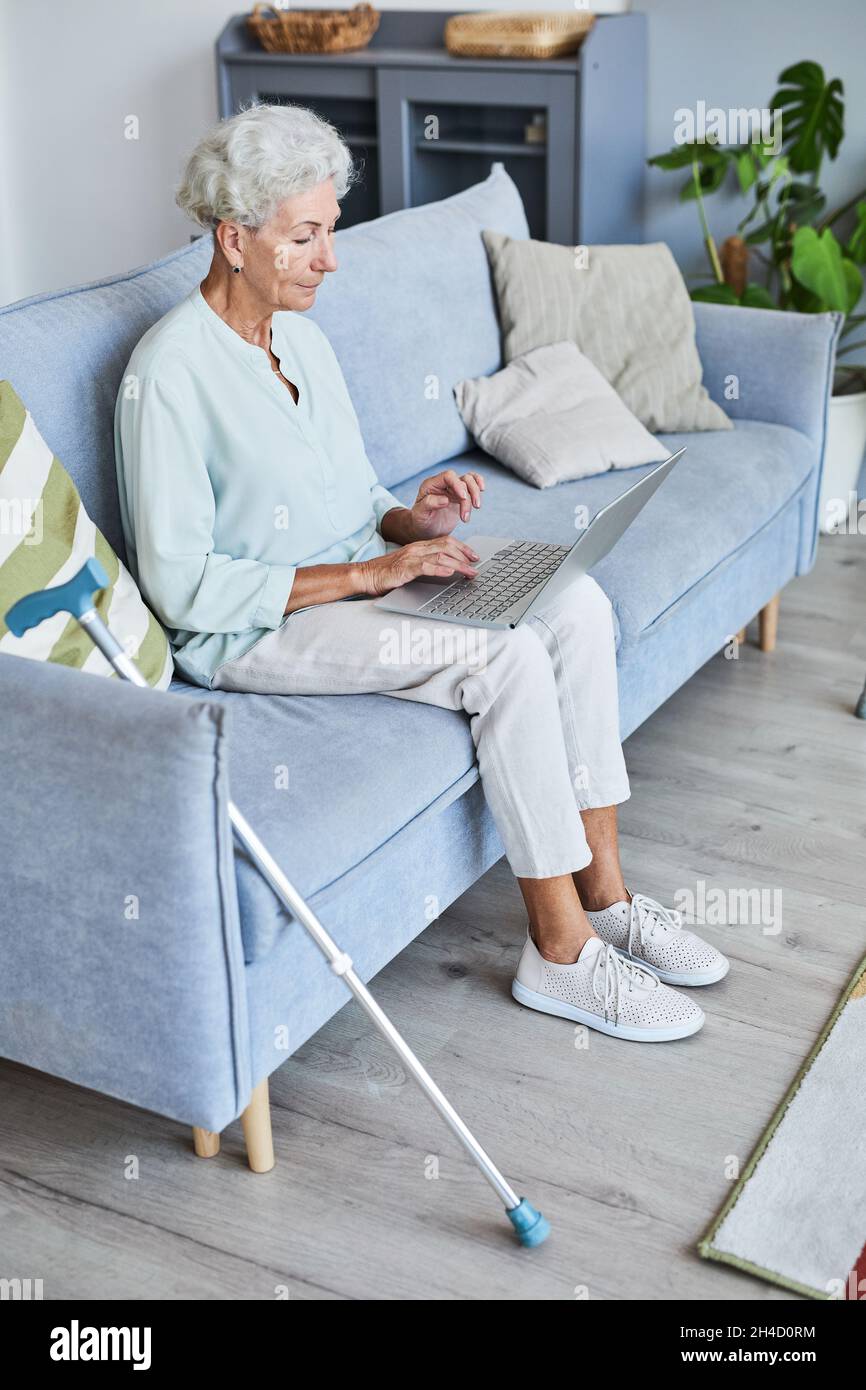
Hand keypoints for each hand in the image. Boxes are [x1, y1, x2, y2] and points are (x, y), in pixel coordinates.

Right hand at [359, 537, 479, 596]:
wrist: (366, 575)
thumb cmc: (387, 573)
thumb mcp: (410, 566)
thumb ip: (426, 565)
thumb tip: (446, 570)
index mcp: (419, 546)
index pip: (446, 541)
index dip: (463, 548)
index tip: (474, 556)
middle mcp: (417, 548)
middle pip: (447, 545)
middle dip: (465, 555)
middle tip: (476, 565)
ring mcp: (411, 557)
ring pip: (441, 555)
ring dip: (459, 564)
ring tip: (470, 572)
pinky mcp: (405, 568)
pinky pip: (426, 566)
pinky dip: (440, 569)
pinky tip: (450, 573)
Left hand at [409, 469, 484, 537]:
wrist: (426, 530)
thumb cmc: (420, 521)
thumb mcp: (420, 514)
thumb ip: (429, 504)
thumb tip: (445, 499)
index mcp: (431, 485)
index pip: (448, 476)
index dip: (457, 484)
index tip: (463, 497)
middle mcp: (443, 484)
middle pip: (462, 479)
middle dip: (470, 494)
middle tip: (469, 511)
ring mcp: (453, 490)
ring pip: (470, 481)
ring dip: (475, 495)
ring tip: (474, 510)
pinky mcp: (461, 496)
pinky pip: (472, 484)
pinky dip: (478, 484)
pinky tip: (482, 490)